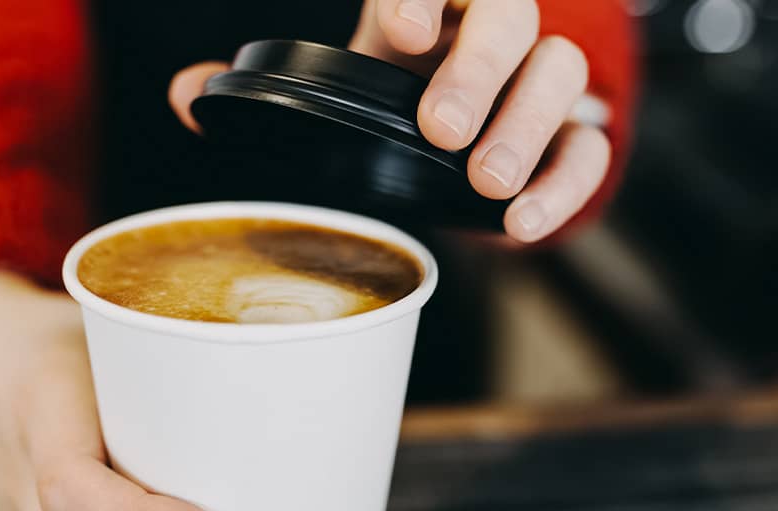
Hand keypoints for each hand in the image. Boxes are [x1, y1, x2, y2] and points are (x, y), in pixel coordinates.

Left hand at [169, 0, 609, 243]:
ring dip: (527, 125)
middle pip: (510, 15)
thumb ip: (261, 91)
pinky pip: (590, 148)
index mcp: (424, 7)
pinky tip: (522, 223)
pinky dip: (565, 185)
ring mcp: (534, 81)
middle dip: (478, 70)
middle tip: (440, 129)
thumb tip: (187, 96)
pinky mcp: (567, 137)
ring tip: (487, 183)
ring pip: (562, 72)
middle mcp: (486, 30)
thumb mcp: (327, 90)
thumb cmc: (385, 104)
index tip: (398, 29)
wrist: (448, 145)